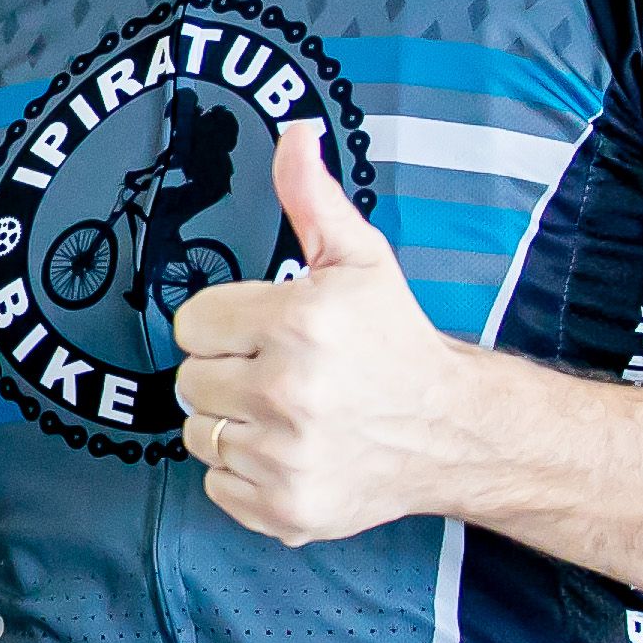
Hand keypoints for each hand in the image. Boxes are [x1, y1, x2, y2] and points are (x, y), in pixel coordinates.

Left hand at [170, 122, 470, 546]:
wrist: (452, 431)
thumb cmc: (395, 340)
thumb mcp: (360, 259)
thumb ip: (311, 197)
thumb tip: (293, 131)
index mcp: (300, 325)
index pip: (192, 324)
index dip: (226, 324)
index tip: (266, 331)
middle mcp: (289, 394)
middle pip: (191, 380)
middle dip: (229, 372)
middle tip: (282, 373)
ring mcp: (287, 459)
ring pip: (199, 433)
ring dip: (234, 423)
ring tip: (287, 413)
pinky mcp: (286, 511)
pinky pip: (217, 485)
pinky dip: (245, 473)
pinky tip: (291, 452)